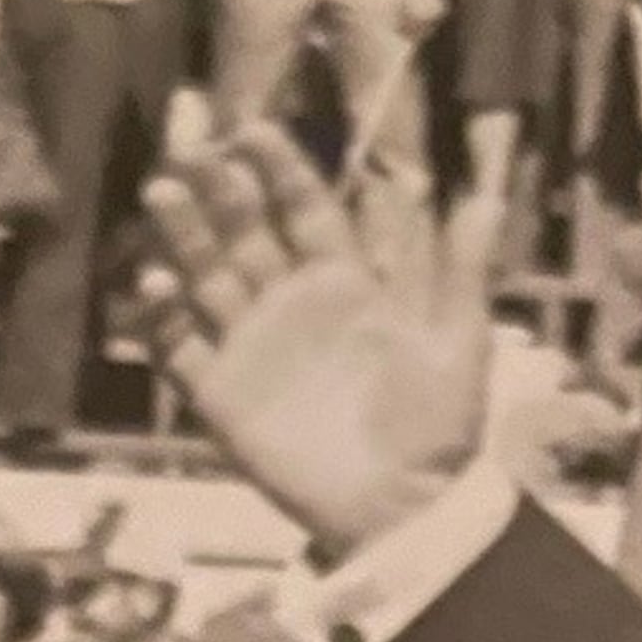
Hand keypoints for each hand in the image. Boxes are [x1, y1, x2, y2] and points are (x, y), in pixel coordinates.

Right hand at [135, 122, 511, 555]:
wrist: (402, 511)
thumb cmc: (437, 429)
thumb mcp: (458, 345)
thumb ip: (463, 270)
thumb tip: (487, 195)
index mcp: (343, 281)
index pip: (303, 207)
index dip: (278, 168)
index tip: (252, 129)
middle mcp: (289, 302)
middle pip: (244, 230)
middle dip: (217, 189)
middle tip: (190, 148)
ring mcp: (250, 345)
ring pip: (206, 276)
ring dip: (182, 237)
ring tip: (160, 195)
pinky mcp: (221, 395)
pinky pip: (179, 350)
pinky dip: (160, 321)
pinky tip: (154, 289)